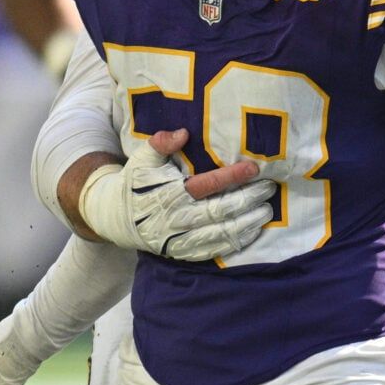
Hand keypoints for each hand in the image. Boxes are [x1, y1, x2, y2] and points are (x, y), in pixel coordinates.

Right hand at [77, 130, 275, 262]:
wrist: (116, 217)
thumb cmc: (136, 182)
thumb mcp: (142, 158)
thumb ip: (160, 143)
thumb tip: (182, 133)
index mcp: (169, 192)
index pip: (207, 184)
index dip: (232, 176)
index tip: (255, 168)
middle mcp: (177, 218)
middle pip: (220, 211)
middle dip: (248, 200)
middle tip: (269, 189)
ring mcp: (179, 238)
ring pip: (220, 233)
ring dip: (247, 224)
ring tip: (266, 211)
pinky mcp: (181, 252)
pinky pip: (212, 251)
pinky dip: (234, 243)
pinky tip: (250, 232)